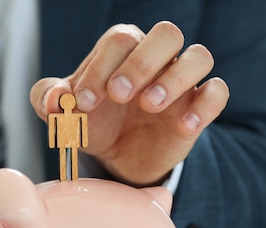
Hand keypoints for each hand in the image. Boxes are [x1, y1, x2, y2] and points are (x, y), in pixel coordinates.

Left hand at [31, 21, 228, 185]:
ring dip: (175, 78)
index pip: (120, 40)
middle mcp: (155, 58)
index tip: (85, 103)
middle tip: (119, 95)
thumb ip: (48, 99)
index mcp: (121, 51)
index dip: (101, 68)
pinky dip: (205, 106)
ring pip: (199, 56)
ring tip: (149, 106)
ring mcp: (180, 81)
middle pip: (167, 34)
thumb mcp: (63, 113)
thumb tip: (56, 97)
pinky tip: (184, 127)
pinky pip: (217, 93)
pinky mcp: (197, 107)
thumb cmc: (92, 123)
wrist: (117, 157)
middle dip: (141, 63)